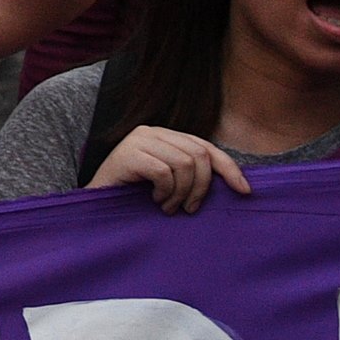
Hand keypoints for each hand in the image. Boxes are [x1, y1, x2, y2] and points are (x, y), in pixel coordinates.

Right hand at [90, 126, 250, 214]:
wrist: (96, 203)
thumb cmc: (133, 195)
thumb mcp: (168, 181)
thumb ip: (191, 172)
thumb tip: (234, 182)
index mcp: (165, 135)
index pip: (206, 146)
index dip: (229, 168)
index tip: (244, 191)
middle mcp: (152, 131)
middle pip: (199, 155)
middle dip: (202, 187)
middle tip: (190, 209)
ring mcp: (138, 140)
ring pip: (185, 164)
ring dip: (182, 193)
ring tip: (169, 206)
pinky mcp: (128, 154)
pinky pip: (164, 173)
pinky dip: (165, 192)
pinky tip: (156, 201)